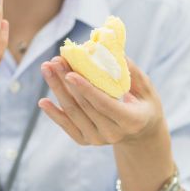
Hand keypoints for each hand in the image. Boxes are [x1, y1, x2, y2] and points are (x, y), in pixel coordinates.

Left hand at [38, 57, 164, 145]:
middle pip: (84, 106)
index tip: (71, 73)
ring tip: (47, 69)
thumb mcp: (147, 90)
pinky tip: (43, 101)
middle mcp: (112, 134)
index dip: (86, 89)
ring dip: (57, 90)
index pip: (104, 104)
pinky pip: (67, 126)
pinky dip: (54, 114)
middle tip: (55, 61)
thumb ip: (131, 72)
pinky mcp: (85, 141)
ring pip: (72, 113)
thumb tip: (112, 49)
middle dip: (66, 82)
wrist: (140, 134)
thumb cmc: (144, 105)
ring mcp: (98, 139)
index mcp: (130, 120)